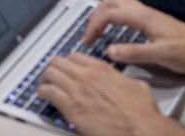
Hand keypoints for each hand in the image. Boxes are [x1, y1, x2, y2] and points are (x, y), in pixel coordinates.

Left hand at [37, 53, 174, 135]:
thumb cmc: (141, 113)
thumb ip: (122, 79)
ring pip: (50, 73)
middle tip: (51, 76)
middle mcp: (87, 75)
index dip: (68, 62)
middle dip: (53, 68)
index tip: (66, 68)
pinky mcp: (71, 107)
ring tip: (45, 86)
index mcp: (102, 69)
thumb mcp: (137, 86)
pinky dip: (43, 93)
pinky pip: (48, 92)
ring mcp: (78, 90)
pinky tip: (43, 97)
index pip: (75, 56)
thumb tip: (121, 81)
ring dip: (45, 79)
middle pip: (58, 61)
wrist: (141, 128)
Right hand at [78, 0, 184, 76]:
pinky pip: (126, 8)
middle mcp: (143, 11)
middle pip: (111, 1)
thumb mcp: (160, 55)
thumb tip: (109, 51)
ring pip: (118, 1)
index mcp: (143, 17)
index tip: (88, 41)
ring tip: (99, 30)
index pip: (109, 13)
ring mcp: (148, 13)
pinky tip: (115, 29)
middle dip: (96, 15)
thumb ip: (134, 53)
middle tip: (90, 35)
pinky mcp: (151, 18)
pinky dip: (113, 14)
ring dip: (104, 12)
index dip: (94, 25)